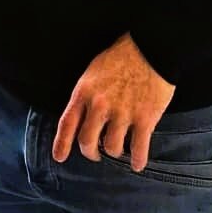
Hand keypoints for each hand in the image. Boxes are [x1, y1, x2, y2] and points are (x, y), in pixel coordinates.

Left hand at [52, 34, 175, 171]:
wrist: (151, 48)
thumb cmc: (121, 57)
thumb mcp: (93, 72)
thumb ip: (86, 95)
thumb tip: (82, 117)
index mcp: (84, 92)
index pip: (67, 123)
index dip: (61, 144)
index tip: (59, 157)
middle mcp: (100, 105)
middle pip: (87, 142)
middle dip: (91, 152)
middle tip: (96, 154)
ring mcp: (122, 113)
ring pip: (112, 148)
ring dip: (114, 152)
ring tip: (118, 149)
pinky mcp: (145, 119)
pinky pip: (138, 148)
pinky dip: (137, 160)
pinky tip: (137, 164)